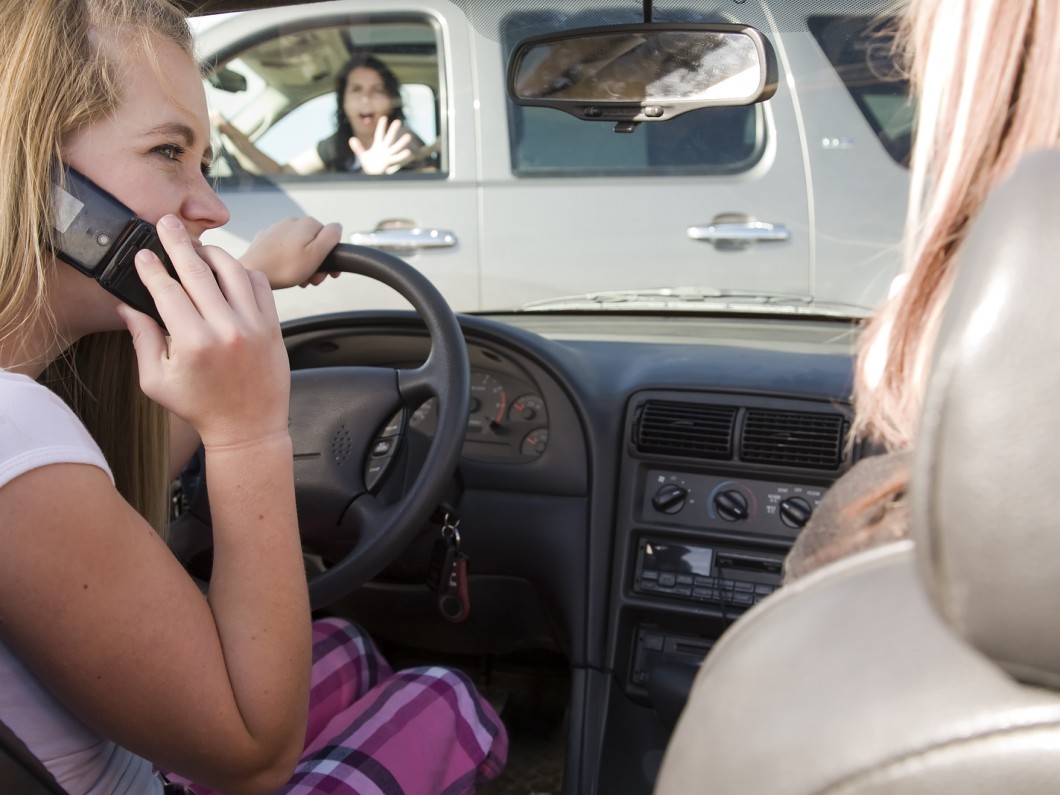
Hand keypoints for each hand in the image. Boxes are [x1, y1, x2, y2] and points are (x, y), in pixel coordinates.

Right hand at [119, 214, 290, 449]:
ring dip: (212, 252)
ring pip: (232, 270)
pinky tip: (228, 269)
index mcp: (192, 343)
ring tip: (197, 246)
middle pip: (198, 271)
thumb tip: (126, 306)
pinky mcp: (273, 326)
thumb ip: (141, 340)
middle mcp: (226, 329)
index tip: (142, 252)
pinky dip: (243, 270)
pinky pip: (259, 283)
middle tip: (166, 222)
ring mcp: (254, 325)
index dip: (151, 268)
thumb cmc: (200, 407)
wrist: (249, 428)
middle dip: (178, 242)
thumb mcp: (157, 381)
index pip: (167, 291)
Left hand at [240, 216, 342, 287]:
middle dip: (316, 263)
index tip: (326, 273)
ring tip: (298, 278)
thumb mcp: (317, 253)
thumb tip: (338, 226)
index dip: (330, 257)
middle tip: (312, 279)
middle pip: (314, 243)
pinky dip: (288, 261)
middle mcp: (292, 222)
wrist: (252, 272)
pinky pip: (284, 250)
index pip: (329, 238)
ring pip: (299, 247)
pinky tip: (285, 272)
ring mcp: (277, 230)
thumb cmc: (284, 267)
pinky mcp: (266, 240)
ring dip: (303, 264)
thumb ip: (332, 236)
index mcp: (307, 224)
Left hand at [349, 118, 413, 174]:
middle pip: (389, 138)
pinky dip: (402, 156)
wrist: (372, 174)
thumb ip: (358, 147)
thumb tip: (351, 139)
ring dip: (402, 142)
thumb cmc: (369, 164)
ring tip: (408, 136)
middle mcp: (385, 148)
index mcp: (378, 145)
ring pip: (396, 147)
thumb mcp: (362, 155)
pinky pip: (396, 158)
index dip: (381, 126)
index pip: (379, 134)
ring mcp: (388, 155)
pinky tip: (408, 152)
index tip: (384, 118)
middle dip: (393, 130)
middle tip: (398, 121)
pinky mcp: (390, 162)